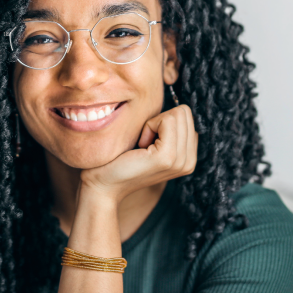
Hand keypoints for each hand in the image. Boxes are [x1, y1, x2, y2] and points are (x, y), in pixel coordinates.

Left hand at [80, 104, 197, 203]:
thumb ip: (169, 130)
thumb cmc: (120, 160)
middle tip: (143, 142)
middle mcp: (189, 161)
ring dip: (154, 124)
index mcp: (188, 158)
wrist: (103, 184)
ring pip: (178, 114)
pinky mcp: (167, 157)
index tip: (148, 141)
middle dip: (160, 120)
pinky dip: (149, 126)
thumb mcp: (152, 143)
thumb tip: (176, 107)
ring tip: (142, 146)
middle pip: (185, 113)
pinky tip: (140, 145)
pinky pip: (167, 120)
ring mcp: (180, 160)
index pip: (188, 117)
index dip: (163, 121)